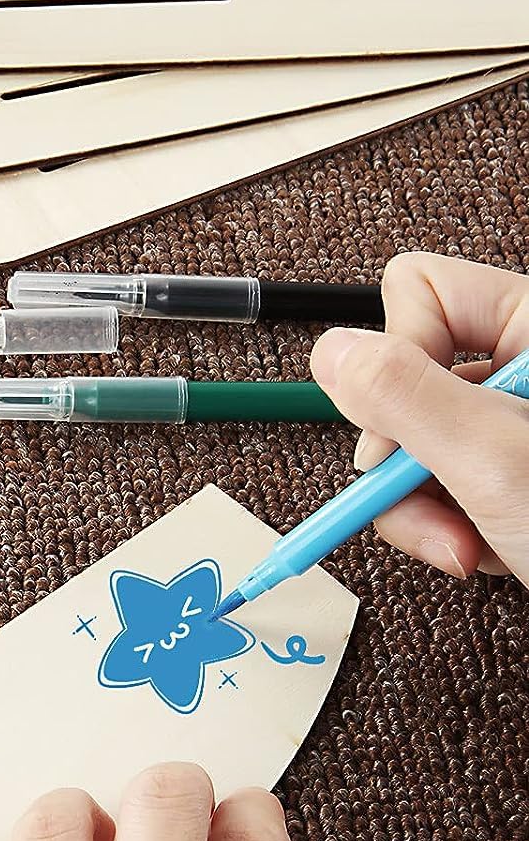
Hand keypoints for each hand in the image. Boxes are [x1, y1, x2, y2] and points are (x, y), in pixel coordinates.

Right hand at [309, 252, 528, 583]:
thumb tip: (332, 352)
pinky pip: (435, 486)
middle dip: (405, 457)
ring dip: (423, 509)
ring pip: (410, 443)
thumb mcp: (495, 463)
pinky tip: (489, 549)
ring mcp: (514, 423)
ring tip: (469, 544)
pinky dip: (450, 529)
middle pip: (402, 377)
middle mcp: (524, 364)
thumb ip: (406, 398)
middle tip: (434, 500)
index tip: (404, 430)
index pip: (419, 291)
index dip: (395, 361)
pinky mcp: (506, 474)